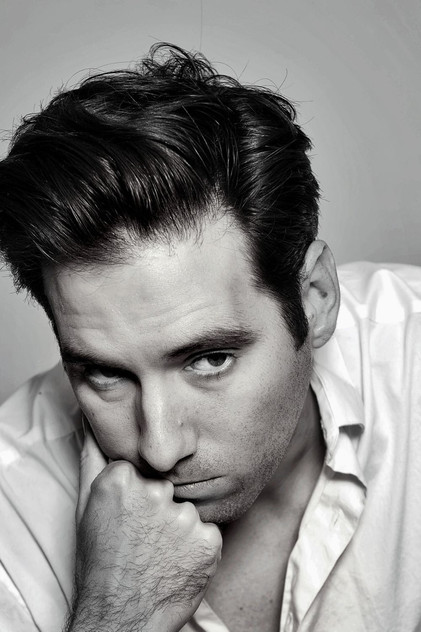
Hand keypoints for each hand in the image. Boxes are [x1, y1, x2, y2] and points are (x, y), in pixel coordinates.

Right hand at [66, 427, 221, 631]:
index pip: (145, 467)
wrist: (120, 619)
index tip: (132, 515)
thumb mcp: (87, 506)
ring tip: (160, 553)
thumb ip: (92, 457)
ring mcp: (184, 516)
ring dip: (181, 528)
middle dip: (161, 507)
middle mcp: (155, 491)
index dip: (141, 493)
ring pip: (189, 509)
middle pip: (169, 486)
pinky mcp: (209, 540)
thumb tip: (91, 422)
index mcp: (123, 478)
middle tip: (146, 538)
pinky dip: (199, 547)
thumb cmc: (101, 563)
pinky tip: (179, 562)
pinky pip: (209, 531)